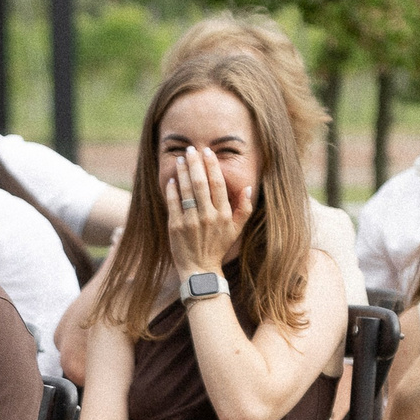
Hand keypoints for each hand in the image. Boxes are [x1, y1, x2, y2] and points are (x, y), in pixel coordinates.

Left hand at [162, 145, 251, 275]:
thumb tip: (248, 188)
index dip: (212, 166)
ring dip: (182, 172)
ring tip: (181, 159)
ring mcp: (191, 221)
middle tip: (191, 150)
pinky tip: (172, 179)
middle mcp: (208, 216)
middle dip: (195, 164)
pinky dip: (172, 189)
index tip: (207, 152)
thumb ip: (245, 208)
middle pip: (200, 183)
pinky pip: (173, 203)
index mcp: (224, 214)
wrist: (200, 269)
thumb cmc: (218, 246)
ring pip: (186, 191)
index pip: (218, 184)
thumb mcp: (237, 229)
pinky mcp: (176, 227)